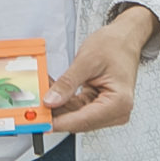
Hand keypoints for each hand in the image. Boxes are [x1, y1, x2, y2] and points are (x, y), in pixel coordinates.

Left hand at [45, 5, 158, 132]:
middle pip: (79, 121)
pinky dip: (65, 100)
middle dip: (57, 112)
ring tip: (44, 90)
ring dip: (59, 106)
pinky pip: (78, 108)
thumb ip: (67, 83)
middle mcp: (117, 111)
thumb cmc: (115, 45)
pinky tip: (54, 90)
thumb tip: (51, 101)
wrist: (124, 38)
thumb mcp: (86, 61)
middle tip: (35, 104)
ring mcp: (109, 110)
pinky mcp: (101, 106)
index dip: (59, 122)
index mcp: (119, 102)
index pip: (83, 120)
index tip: (40, 121)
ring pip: (76, 116)